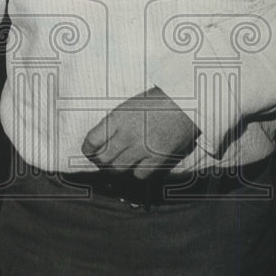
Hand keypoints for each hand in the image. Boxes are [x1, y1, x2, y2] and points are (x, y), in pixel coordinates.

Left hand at [82, 86, 199, 179]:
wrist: (188, 101)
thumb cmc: (159, 100)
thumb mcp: (130, 106)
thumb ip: (115, 123)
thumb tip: (103, 141)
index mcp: (117, 118)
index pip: (91, 141)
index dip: (87, 150)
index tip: (90, 151)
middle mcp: (127, 135)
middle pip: (103, 159)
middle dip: (100, 162)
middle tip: (102, 161)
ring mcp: (143, 148)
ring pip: (118, 170)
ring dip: (116, 168)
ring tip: (119, 164)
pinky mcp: (158, 158)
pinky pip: (139, 175)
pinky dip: (137, 172)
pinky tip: (140, 164)